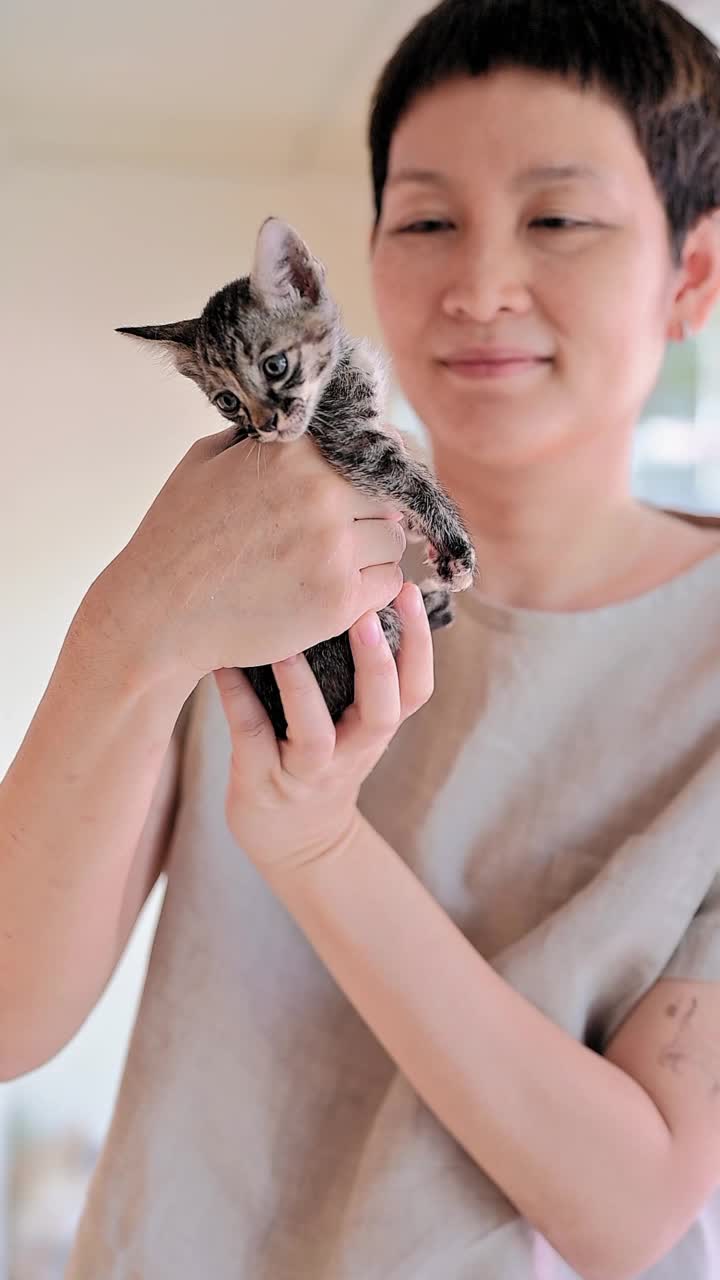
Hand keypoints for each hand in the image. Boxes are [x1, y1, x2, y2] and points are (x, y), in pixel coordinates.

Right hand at [89, 428, 405, 692]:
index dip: (369, 469)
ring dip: (374, 550)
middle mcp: (321, 495)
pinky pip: (390, 584)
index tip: (361, 485)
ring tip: (336, 560)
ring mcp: (334, 550)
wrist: (159, 613)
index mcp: (294, 452)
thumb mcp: (206, 460)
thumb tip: (301, 426)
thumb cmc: (177, 536)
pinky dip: (372, 587)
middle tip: (343, 530)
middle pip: (388, 496)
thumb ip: (261, 437)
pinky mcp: (339, 600)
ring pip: (395, 540)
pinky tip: (339, 588)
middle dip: (371, 512)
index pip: (371, 447)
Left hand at [212, 582, 432, 874]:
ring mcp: (309, 772)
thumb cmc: (323, 760)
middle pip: (383, 710)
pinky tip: (222, 662)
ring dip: (303, 687)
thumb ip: (360, 674)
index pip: (415, 687)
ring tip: (286, 643)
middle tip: (366, 611)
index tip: (407, 590)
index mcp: (377, 728)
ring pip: (316, 734)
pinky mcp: (264, 783)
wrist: (297, 843)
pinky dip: (236, 697)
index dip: (419, 643)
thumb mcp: (355, 725)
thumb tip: (350, 585)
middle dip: (379, 661)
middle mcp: (352, 752)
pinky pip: (252, 737)